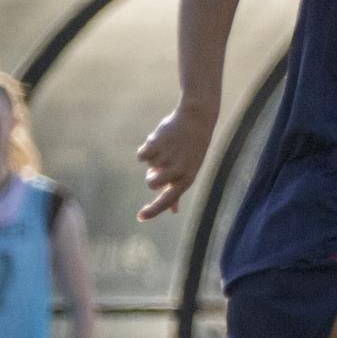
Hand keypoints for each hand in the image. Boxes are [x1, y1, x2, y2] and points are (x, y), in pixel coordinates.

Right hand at [136, 103, 217, 219]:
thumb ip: (177, 189)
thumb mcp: (189, 170)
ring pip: (147, 169)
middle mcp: (177, 170)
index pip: (167, 200)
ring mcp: (166, 158)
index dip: (153, 210)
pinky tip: (160, 141)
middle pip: (151, 184)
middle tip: (163, 165)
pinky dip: (147, 149)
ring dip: (151, 162)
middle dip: (152, 176)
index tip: (140, 217)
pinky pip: (141, 156)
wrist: (196, 120)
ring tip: (165, 151)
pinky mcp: (155, 145)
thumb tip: (173, 211)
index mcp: (187, 179)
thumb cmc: (193, 149)